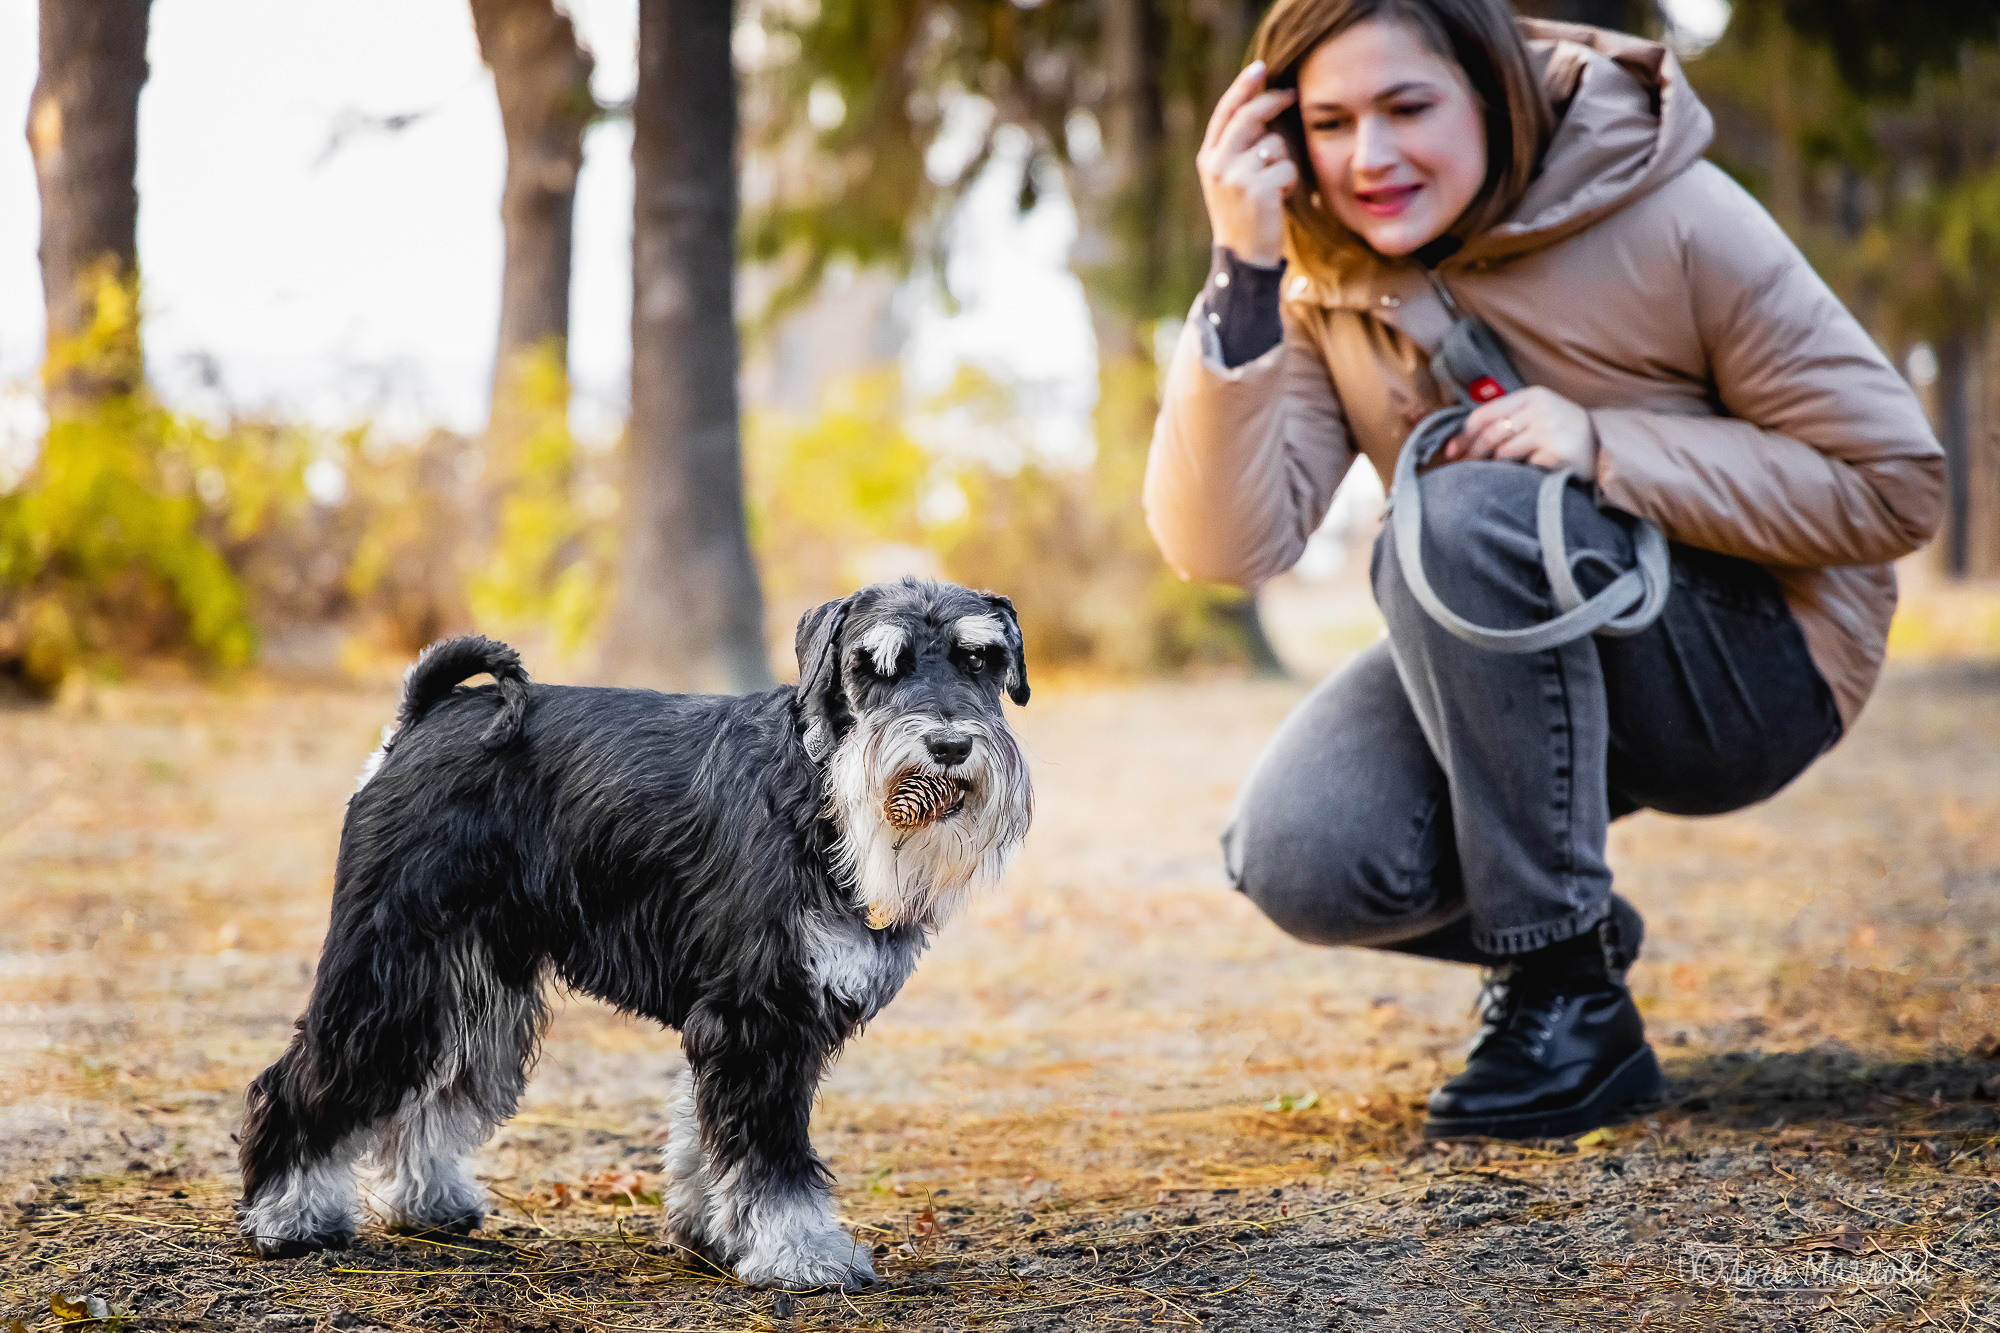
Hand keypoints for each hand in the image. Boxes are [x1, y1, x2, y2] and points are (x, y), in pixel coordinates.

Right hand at [1196, 61, 1298, 266]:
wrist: (1243, 259)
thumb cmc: (1245, 216)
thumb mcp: (1231, 179)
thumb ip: (1238, 146)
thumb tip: (1260, 105)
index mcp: (1208, 159)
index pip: (1225, 112)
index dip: (1242, 87)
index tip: (1260, 68)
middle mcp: (1217, 164)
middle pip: (1250, 116)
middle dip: (1274, 101)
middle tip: (1293, 94)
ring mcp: (1235, 176)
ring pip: (1274, 144)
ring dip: (1284, 161)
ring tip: (1275, 186)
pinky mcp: (1257, 189)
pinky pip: (1288, 167)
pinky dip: (1291, 183)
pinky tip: (1280, 200)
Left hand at [1442, 386, 1598, 477]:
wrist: (1605, 446)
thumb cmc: (1564, 432)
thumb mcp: (1540, 413)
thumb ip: (1509, 417)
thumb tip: (1463, 440)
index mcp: (1532, 396)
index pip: (1485, 413)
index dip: (1463, 434)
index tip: (1451, 451)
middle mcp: (1540, 410)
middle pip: (1490, 434)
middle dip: (1473, 454)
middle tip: (1465, 468)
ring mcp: (1549, 432)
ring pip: (1503, 453)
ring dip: (1494, 467)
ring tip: (1496, 473)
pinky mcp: (1556, 455)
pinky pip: (1523, 469)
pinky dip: (1518, 475)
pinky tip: (1523, 477)